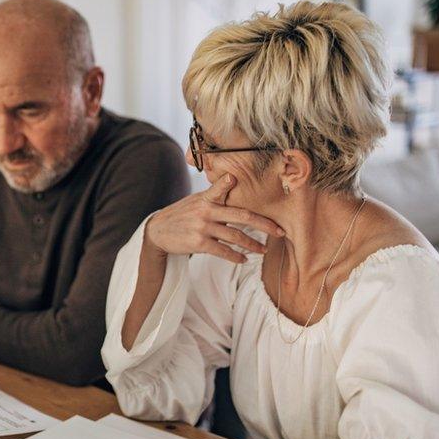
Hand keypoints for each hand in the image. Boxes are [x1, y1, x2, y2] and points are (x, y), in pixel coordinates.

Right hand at [145, 173, 284, 263]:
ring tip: (263, 250)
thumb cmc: (182, 214)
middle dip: (264, 225)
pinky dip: (235, 256)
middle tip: (280, 232)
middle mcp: (206, 211)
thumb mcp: (196, 200)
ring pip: (235, 236)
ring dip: (252, 245)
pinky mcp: (198, 243)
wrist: (157, 231)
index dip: (239, 186)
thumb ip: (215, 193)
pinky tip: (243, 259)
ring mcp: (202, 227)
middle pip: (242, 216)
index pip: (226, 189)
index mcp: (207, 198)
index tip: (260, 190)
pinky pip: (223, 251)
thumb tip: (232, 178)